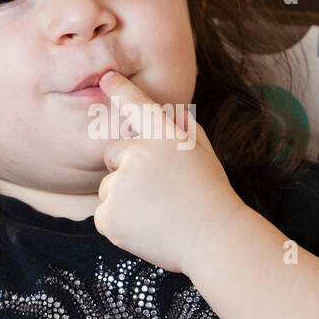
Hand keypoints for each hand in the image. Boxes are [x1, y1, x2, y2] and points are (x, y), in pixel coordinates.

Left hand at [93, 71, 247, 274]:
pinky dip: (119, 223)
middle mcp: (138, 155)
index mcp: (165, 138)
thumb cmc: (212, 198)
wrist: (215, 241)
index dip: (121, 89)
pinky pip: (103, 214)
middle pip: (112, 153)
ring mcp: (121, 185)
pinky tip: (145, 228)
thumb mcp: (205, 155)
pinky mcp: (108, 215)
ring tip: (157, 214)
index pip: (138, 106)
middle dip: (124, 168)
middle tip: (156, 191)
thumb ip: (186, 132)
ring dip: (124, 200)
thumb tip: (175, 112)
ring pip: (108, 188)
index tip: (106, 78)